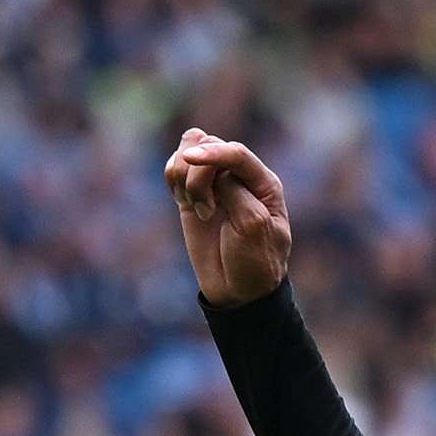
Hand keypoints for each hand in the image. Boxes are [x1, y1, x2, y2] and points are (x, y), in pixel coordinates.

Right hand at [164, 128, 292, 305]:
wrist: (237, 291)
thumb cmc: (254, 260)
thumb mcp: (253, 226)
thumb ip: (234, 191)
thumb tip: (209, 168)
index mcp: (263, 182)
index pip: (237, 153)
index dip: (214, 153)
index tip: (190, 159)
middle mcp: (239, 176)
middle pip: (208, 145)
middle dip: (199, 176)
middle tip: (206, 212)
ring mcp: (214, 182)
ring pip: (187, 151)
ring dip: (184, 177)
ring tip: (197, 209)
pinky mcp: (191, 193)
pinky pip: (174, 168)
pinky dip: (172, 179)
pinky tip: (184, 203)